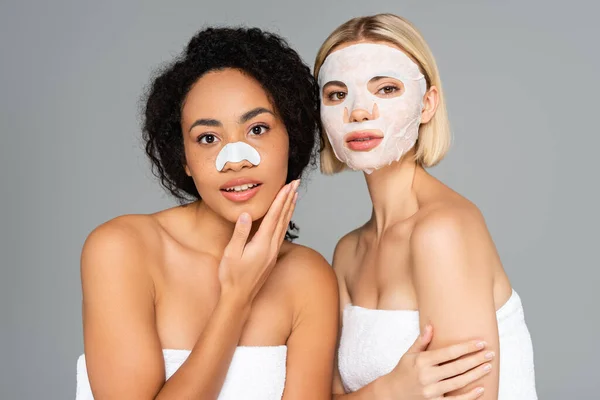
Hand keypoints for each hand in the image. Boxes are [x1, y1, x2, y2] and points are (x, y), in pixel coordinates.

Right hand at [218, 179, 299, 303]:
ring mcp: (273, 253)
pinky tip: (285, 217)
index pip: (274, 217)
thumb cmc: (231, 277)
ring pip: (284, 226)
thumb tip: (247, 214)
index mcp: (262, 244)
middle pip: (283, 218)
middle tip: (296, 183)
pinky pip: (281, 234)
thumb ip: (240, 233)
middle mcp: (271, 247)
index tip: (287, 186)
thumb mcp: (231, 254)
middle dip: (289, 199)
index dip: (281, 200)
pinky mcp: (271, 257)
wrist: (239, 298)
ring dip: (289, 209)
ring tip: (294, 196)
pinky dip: (285, 221)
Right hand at [382, 325, 493, 398]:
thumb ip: (421, 341)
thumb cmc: (402, 371)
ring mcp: (431, 391)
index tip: (480, 342)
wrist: (391, 394)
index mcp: (422, 361)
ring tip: (488, 366)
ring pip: (459, 382)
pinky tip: (481, 388)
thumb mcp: (409, 354)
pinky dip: (469, 396)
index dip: (466, 347)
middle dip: (476, 359)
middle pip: (457, 367)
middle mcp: (427, 376)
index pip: (449, 352)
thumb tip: (431, 325)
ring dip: (476, 374)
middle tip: (490, 353)